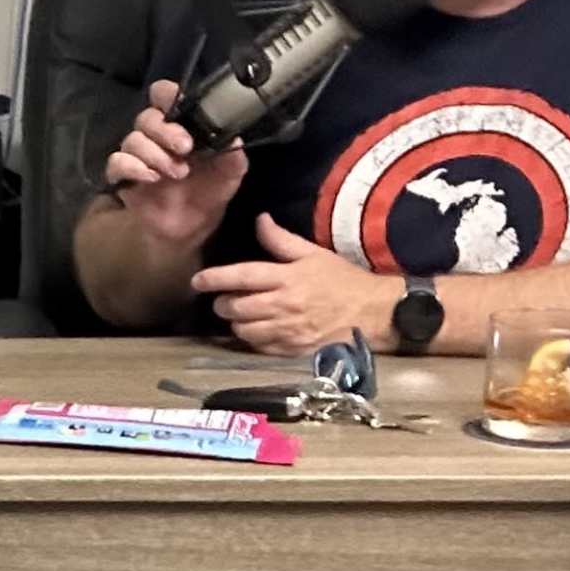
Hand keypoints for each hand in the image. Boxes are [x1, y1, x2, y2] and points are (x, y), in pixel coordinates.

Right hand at [99, 81, 249, 247]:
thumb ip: (232, 152)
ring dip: (155, 154)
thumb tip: (232, 135)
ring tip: (178, 173)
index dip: (166, 95)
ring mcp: (138, 156)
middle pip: (146, 117)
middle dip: (166, 131)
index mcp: (180, 125)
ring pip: (133, 140)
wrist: (192, 228)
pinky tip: (151, 178)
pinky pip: (117, 162)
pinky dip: (133, 167)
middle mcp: (155, 136)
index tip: (178, 107)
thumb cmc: (209, 191)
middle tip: (185, 148)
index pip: (163, 95)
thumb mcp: (231, 172)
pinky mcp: (124, 177)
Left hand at [188, 215, 387, 355]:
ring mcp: (287, 331)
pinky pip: (260, 348)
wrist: (372, 313)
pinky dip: (253, 340)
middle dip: (223, 303)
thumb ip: (281, 240)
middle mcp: (283, 306)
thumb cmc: (342, 280)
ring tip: (242, 315)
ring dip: (236, 323)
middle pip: (236, 308)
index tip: (197, 280)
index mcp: (287, 278)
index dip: (215, 278)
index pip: (241, 277)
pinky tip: (258, 331)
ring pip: (244, 331)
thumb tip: (259, 220)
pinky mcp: (293, 350)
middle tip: (224, 299)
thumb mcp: (313, 253)